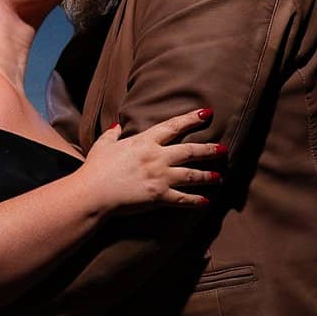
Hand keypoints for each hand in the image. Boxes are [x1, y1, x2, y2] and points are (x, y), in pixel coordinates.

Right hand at [79, 107, 224, 212]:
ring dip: (207, 175)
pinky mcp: (159, 196)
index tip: (206, 113)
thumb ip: (113, 134)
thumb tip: (117, 125)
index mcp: (144, 141)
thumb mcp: (103, 145)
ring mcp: (160, 177)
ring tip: (219, 176)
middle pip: (190, 151)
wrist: (93, 193)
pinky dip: (195, 201)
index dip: (191, 119)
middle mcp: (157, 157)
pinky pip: (182, 199)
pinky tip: (206, 201)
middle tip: (223, 149)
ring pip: (191, 174)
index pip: (173, 126)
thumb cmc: (96, 168)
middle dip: (208, 150)